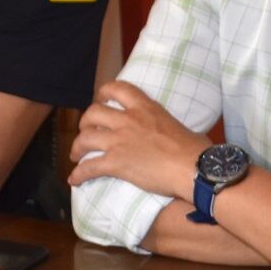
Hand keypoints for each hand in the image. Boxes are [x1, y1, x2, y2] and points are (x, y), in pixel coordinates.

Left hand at [67, 80, 212, 199]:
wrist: (195, 168)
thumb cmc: (196, 150)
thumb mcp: (178, 124)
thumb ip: (165, 124)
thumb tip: (171, 133)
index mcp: (145, 107)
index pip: (117, 89)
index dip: (103, 93)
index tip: (101, 100)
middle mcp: (128, 120)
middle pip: (93, 113)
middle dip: (85, 123)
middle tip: (87, 132)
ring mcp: (120, 141)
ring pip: (85, 139)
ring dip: (77, 147)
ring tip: (76, 155)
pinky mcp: (116, 163)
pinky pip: (89, 167)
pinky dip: (79, 174)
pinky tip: (74, 180)